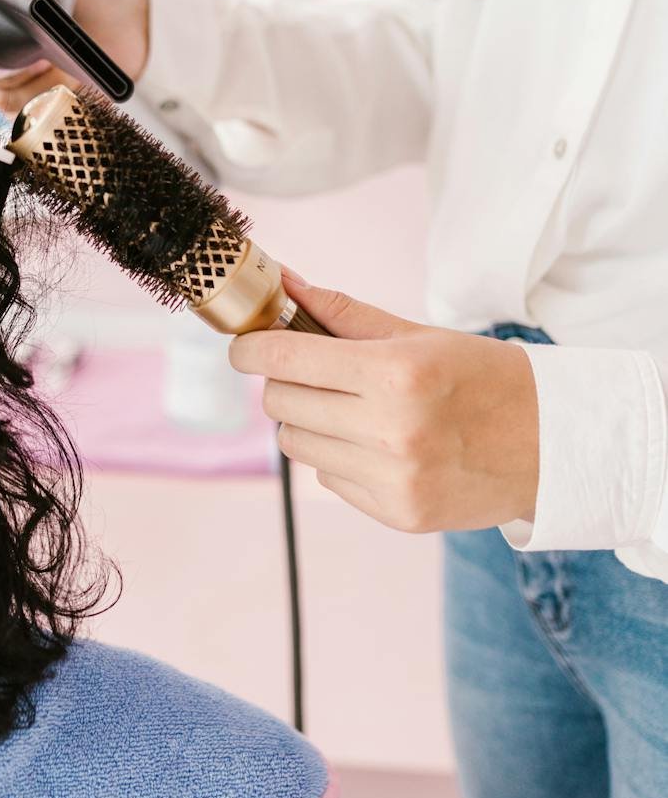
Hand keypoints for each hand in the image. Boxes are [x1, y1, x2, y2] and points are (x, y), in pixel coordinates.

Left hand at [230, 274, 538, 532]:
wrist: (552, 445)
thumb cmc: (484, 378)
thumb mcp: (419, 335)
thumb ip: (343, 312)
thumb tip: (281, 283)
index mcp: (396, 373)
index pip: (287, 359)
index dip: (251, 349)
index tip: (244, 346)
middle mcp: (391, 430)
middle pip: (281, 404)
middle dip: (282, 383)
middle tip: (310, 373)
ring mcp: (394, 479)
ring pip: (297, 445)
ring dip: (308, 423)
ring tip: (349, 411)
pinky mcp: (398, 514)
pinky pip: (329, 480)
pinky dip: (339, 459)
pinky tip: (378, 446)